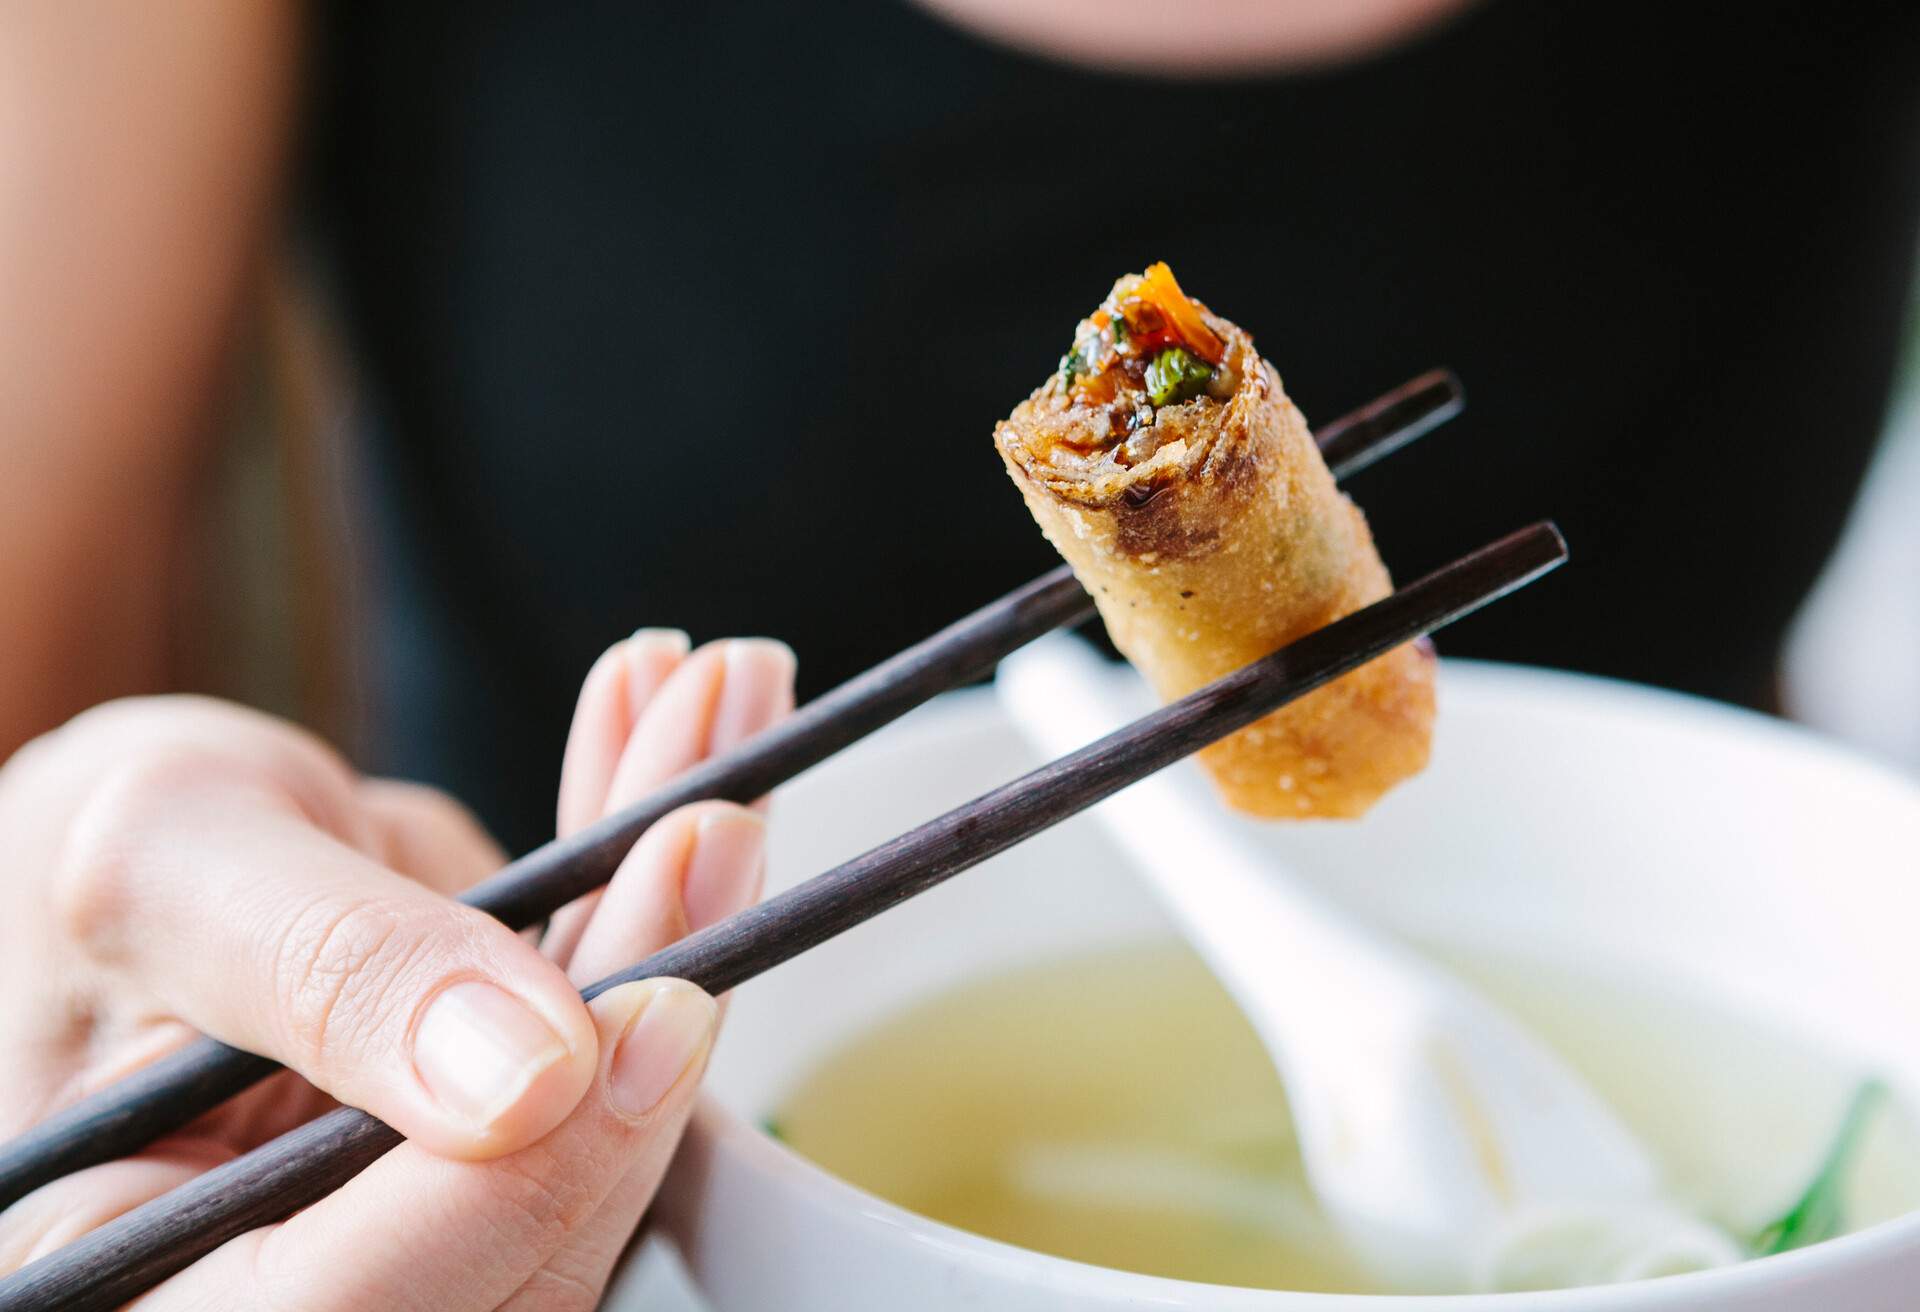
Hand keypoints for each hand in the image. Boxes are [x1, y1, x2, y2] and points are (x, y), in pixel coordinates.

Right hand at [0, 631, 794, 1308]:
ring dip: (683, 905)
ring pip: (602, 1107)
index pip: (355, 1296)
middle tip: (710, 822)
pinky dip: (654, 880)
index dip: (533, 1171)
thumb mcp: (170, 867)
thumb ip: (329, 966)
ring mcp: (419, 1213)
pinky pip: (607, 1029)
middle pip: (528, 1212)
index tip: (654, 1005)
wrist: (128, 845)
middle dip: (646, 987)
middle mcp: (298, 1277)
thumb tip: (526, 1075)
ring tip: (715, 722)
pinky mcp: (500, 1135)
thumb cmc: (69, 862)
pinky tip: (668, 747)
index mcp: (147, 1279)